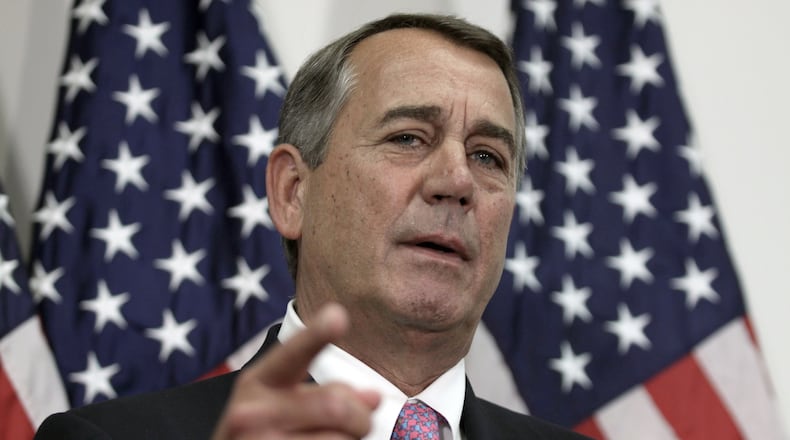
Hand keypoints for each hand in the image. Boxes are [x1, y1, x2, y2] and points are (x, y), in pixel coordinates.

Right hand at [211, 303, 380, 438]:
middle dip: (360, 416)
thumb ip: (325, 392)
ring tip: (328, 439)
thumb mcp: (279, 402)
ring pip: (343, 438)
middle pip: (337, 404)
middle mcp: (254, 413)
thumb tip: (373, 397)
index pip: (293, 353)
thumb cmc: (259, 432)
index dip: (317, 335)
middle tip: (356, 424)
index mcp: (259, 381)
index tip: (337, 315)